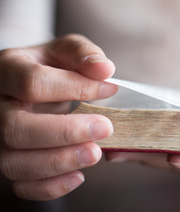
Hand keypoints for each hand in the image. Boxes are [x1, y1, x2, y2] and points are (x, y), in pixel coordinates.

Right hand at [0, 34, 117, 199]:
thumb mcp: (66, 51)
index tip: (110, 89)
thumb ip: (83, 54)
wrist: (34, 86)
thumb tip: (104, 69)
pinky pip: (21, 185)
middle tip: (105, 128)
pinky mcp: (11, 161)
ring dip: (60, 162)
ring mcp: (0, 138)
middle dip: (65, 132)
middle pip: (16, 128)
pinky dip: (50, 186)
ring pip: (15, 162)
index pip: (33, 83)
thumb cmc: (52, 67)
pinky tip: (79, 176)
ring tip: (95, 153)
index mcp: (8, 71)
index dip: (75, 87)